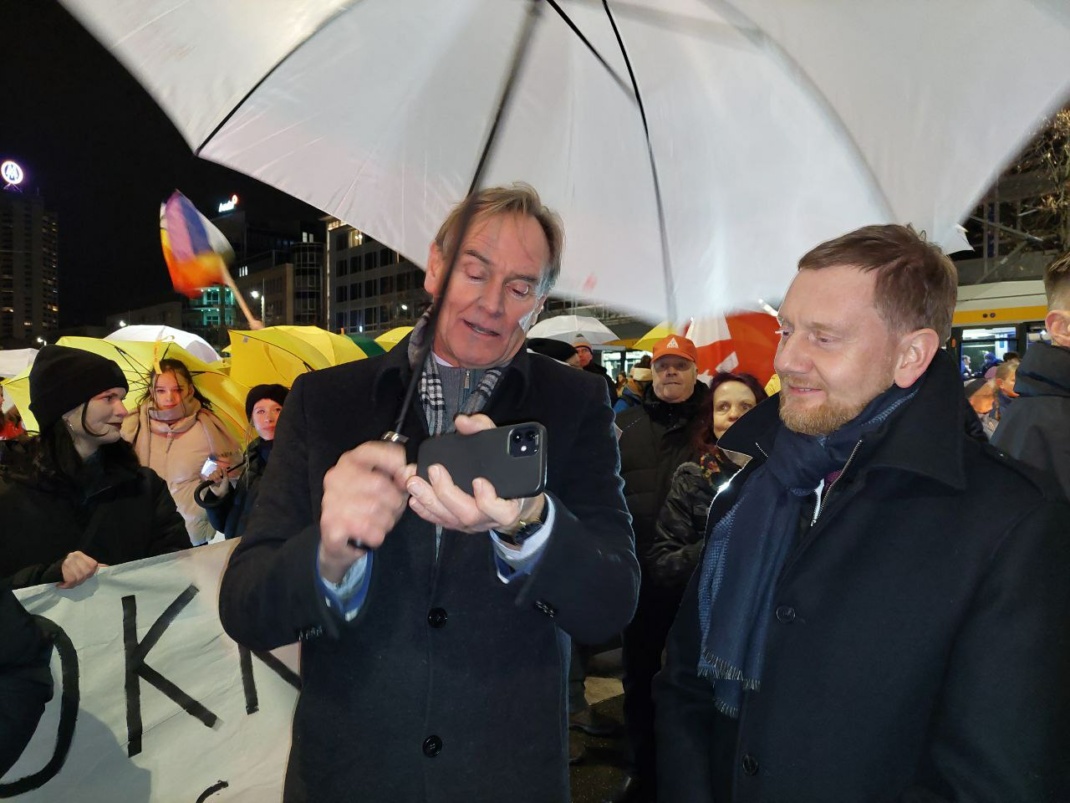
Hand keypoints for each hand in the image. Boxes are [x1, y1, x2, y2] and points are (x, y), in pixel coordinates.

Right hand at [58, 551, 105, 588]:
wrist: (45, 574)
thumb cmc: (65, 572)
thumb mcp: (78, 566)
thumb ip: (91, 566)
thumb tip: (106, 567)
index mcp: (79, 554)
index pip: (93, 566)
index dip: (89, 574)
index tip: (83, 577)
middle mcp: (74, 556)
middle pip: (87, 573)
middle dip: (81, 580)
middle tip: (73, 581)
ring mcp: (69, 561)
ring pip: (80, 577)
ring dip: (74, 584)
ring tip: (67, 583)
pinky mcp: (63, 568)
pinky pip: (72, 581)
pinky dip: (67, 585)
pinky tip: (62, 585)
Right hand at [202, 458, 238, 495]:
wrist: (221, 492)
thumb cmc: (225, 485)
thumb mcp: (226, 478)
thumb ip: (224, 473)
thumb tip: (223, 467)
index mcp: (220, 474)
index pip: (218, 469)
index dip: (218, 470)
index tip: (220, 473)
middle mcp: (216, 475)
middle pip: (214, 471)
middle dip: (217, 475)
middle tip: (219, 479)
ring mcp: (212, 478)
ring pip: (211, 474)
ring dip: (214, 477)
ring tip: (216, 482)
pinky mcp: (209, 482)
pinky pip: (207, 478)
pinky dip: (210, 479)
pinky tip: (212, 481)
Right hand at [319, 440, 413, 582]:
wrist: (338, 535)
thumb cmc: (365, 506)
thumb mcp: (385, 485)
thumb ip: (398, 475)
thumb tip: (409, 472)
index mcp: (349, 462)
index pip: (371, 451)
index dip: (394, 461)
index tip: (405, 474)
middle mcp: (336, 477)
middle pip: (378, 484)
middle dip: (395, 500)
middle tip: (395, 507)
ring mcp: (330, 500)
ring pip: (374, 508)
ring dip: (387, 519)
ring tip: (384, 521)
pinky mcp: (331, 524)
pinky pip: (366, 528)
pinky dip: (377, 534)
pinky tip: (374, 532)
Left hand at [406, 414, 545, 534]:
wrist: (509, 497)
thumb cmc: (505, 471)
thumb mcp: (500, 445)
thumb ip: (483, 429)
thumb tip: (462, 421)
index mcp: (509, 504)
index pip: (504, 511)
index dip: (489, 500)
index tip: (479, 481)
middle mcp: (490, 518)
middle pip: (469, 514)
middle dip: (447, 493)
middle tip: (434, 471)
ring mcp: (473, 524)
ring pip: (451, 520)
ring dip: (430, 501)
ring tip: (415, 483)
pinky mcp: (459, 525)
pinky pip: (441, 522)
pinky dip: (426, 511)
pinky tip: (415, 499)